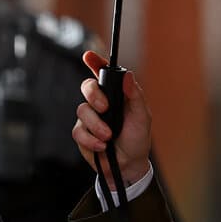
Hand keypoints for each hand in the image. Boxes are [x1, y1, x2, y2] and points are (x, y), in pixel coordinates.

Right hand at [72, 51, 151, 186]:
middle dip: (93, 95)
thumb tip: (128, 76)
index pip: (104, 74)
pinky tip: (102, 146)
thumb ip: (135, 96)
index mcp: (117, 95)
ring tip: (109, 137)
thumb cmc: (137, 139)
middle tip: (104, 108)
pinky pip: (78, 131)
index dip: (95, 62)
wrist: (128, 165)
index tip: (89, 56)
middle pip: (87, 87)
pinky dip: (90, 139)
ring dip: (96, 125)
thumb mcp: (142, 117)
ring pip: (81, 111)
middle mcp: (101, 103)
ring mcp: (90, 118)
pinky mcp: (82, 134)